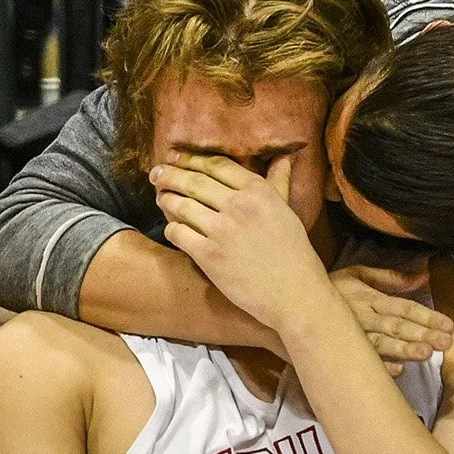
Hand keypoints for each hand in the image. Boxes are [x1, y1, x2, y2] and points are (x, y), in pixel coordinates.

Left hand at [151, 154, 333, 330]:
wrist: (296, 296)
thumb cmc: (295, 255)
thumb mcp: (289, 213)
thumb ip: (279, 185)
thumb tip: (283, 159)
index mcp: (260, 192)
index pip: (216, 165)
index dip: (192, 158)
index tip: (177, 156)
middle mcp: (239, 206)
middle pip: (193, 181)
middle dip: (170, 174)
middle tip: (157, 173)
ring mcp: (222, 231)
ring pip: (180, 204)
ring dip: (166, 199)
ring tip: (162, 198)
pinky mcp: (209, 255)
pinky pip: (177, 232)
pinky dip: (172, 228)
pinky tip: (174, 229)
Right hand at [329, 265, 453, 374]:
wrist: (289, 304)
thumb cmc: (331, 289)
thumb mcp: (359, 275)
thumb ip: (392, 278)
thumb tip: (425, 275)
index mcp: (369, 298)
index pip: (403, 308)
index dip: (426, 316)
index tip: (449, 325)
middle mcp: (362, 317)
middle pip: (396, 327)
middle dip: (422, 334)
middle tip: (445, 342)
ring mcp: (351, 336)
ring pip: (380, 345)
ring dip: (402, 349)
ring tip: (425, 354)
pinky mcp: (339, 352)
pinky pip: (360, 361)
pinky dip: (377, 366)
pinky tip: (397, 371)